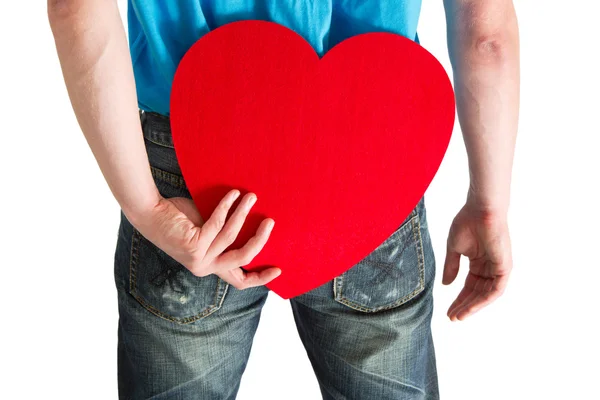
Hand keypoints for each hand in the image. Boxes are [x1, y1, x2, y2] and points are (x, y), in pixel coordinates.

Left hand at [128, 189, 280, 289]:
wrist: (151, 214)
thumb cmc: (179, 221)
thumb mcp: (207, 232)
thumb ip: (226, 236)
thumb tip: (254, 222)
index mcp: (210, 267)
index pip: (240, 281)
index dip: (261, 278)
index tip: (278, 269)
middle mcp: (205, 267)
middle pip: (244, 258)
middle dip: (260, 239)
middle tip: (270, 221)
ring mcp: (199, 258)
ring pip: (232, 236)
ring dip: (244, 213)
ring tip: (252, 196)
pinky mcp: (194, 245)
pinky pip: (218, 223)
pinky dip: (227, 206)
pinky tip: (233, 194)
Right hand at [442, 201, 512, 320]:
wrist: (480, 210)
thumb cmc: (467, 223)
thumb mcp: (454, 249)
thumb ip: (451, 267)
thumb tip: (446, 285)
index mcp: (479, 263)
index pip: (469, 286)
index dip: (458, 299)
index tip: (447, 310)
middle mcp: (490, 268)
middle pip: (476, 293)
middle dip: (463, 306)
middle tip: (451, 317)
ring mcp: (498, 269)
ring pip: (486, 295)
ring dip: (472, 307)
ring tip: (458, 317)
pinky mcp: (504, 268)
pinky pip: (495, 291)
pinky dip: (482, 301)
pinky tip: (470, 308)